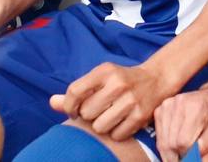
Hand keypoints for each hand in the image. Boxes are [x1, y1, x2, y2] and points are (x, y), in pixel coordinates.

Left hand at [54, 61, 171, 140]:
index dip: (69, 106)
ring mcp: (130, 100)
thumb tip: (52, 103)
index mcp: (104, 71)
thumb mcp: (99, 79)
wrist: (155, 80)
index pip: (75, 91)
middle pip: (87, 113)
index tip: (73, 111)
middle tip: (98, 111)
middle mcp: (118, 83)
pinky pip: (116, 135)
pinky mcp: (140, 115)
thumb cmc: (121, 81)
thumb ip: (76, 92)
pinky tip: (122, 122)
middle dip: (89, 116)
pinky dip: (116, 133)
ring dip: (102, 126)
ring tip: (110, 116)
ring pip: (100, 127)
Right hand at [154, 85, 207, 159]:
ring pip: (162, 141)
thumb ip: (203, 146)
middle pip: (170, 142)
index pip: (183, 141)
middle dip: (177, 155)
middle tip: (185, 156)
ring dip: (170, 152)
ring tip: (181, 151)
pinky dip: (165, 144)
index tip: (192, 155)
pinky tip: (174, 144)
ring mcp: (167, 105)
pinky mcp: (160, 109)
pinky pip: (159, 135)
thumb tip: (189, 157)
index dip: (187, 153)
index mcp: (195, 108)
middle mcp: (179, 103)